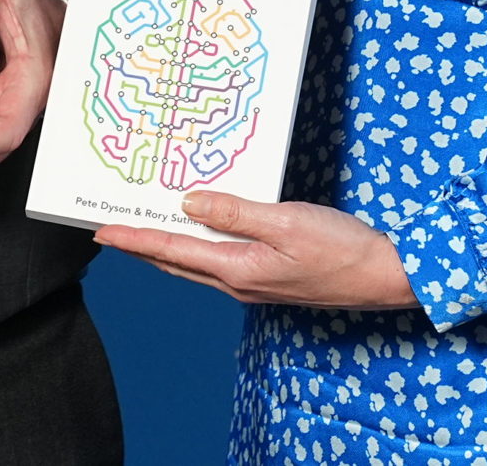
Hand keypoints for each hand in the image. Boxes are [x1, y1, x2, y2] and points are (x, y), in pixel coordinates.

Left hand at [96, 193, 418, 310]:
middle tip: (108, 227)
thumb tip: (188, 202)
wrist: (386, 277)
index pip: (171, 251)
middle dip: (140, 244)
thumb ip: (235, 212)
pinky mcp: (269, 276)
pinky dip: (197, 243)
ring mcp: (253, 282)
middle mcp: (237, 282)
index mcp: (236, 269)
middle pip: (175, 261)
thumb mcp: (285, 222)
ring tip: (142, 223)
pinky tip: (198, 226)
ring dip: (167, 244)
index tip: (100, 232)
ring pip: (195, 262)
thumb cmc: (341, 249)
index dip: (133, 239)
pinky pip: (218, 258)